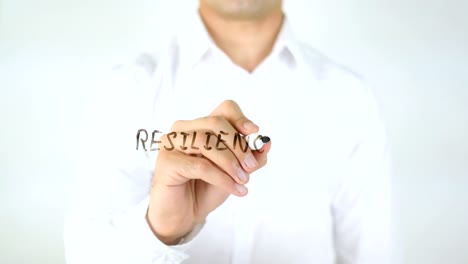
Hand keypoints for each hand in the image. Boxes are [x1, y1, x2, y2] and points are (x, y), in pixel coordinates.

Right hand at [146, 100, 270, 244]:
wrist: (184, 215)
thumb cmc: (206, 189)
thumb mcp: (236, 172)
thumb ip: (251, 158)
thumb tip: (266, 142)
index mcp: (201, 126)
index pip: (224, 109)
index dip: (241, 119)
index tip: (254, 134)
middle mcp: (184, 129)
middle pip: (216, 122)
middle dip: (238, 145)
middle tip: (251, 166)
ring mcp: (171, 143)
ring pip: (207, 142)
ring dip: (230, 163)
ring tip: (243, 180)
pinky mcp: (166, 161)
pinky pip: (200, 165)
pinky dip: (222, 177)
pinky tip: (235, 189)